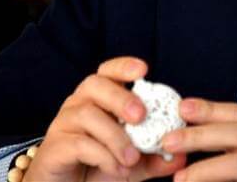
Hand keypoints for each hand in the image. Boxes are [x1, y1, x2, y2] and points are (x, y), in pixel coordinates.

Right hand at [25, 56, 186, 181]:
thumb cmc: (98, 169)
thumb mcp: (133, 164)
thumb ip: (155, 158)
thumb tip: (183, 154)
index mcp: (98, 99)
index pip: (108, 71)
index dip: (124, 67)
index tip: (144, 70)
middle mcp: (78, 104)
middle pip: (95, 84)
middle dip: (121, 97)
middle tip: (141, 117)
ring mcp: (63, 124)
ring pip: (87, 115)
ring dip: (115, 136)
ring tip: (132, 159)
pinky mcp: (54, 148)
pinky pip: (78, 143)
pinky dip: (103, 155)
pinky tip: (117, 169)